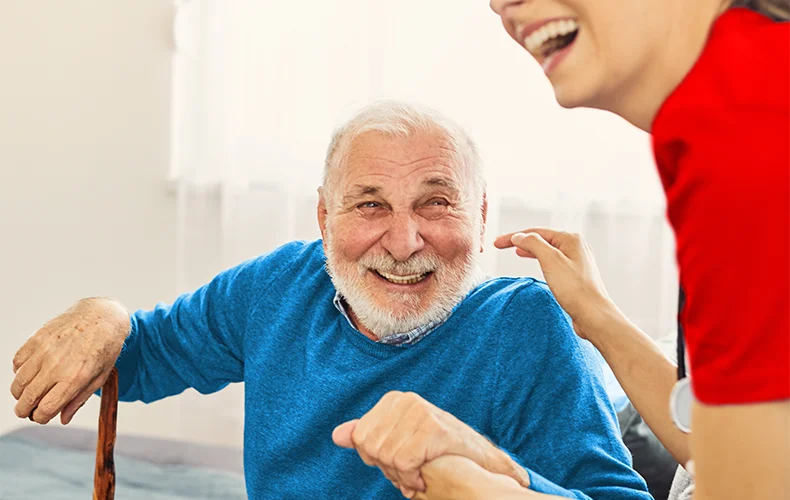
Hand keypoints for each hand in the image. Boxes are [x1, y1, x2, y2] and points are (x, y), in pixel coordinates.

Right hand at [10, 298, 129, 424]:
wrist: (102, 316)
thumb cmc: (105, 347)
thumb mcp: (100, 376)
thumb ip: (79, 399)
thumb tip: (62, 419)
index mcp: (75, 378)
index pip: (46, 409)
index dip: (40, 418)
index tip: (42, 416)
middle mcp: (56, 366)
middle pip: (28, 399)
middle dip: (24, 411)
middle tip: (27, 411)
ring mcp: (44, 351)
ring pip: (18, 383)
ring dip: (19, 393)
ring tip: (28, 394)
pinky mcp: (36, 339)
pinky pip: (17, 362)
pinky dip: (19, 372)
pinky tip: (30, 372)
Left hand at [332, 391, 529, 497]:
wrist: (479, 461)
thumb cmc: (437, 451)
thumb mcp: (398, 439)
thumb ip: (369, 435)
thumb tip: (337, 435)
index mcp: (393, 400)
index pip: (361, 438)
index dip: (376, 459)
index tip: (398, 462)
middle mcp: (406, 400)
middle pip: (371, 448)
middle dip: (388, 468)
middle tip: (410, 471)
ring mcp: (421, 411)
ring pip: (386, 456)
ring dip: (401, 475)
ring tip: (419, 472)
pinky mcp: (435, 428)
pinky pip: (403, 462)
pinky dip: (411, 477)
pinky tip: (424, 477)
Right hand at [494, 228, 615, 340]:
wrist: (593, 315)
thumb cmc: (575, 289)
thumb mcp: (550, 260)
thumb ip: (533, 244)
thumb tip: (519, 236)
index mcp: (571, 239)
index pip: (535, 232)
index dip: (513, 237)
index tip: (497, 243)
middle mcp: (576, 246)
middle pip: (542, 239)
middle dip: (521, 241)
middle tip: (502, 246)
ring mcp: (577, 261)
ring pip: (548, 250)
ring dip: (530, 249)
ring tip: (516, 251)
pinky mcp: (575, 275)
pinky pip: (553, 261)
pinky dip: (540, 260)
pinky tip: (536, 263)